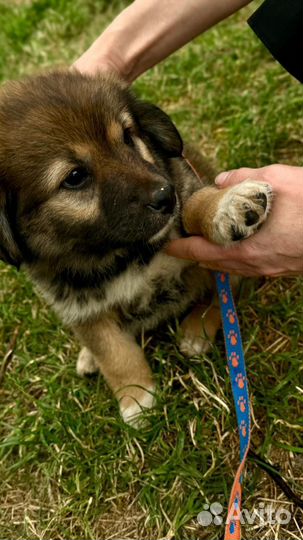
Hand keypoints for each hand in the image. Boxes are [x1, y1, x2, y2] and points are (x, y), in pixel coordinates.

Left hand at [166, 164, 302, 276]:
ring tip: (210, 240)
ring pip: (232, 266)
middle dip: (198, 252)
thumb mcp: (277, 179)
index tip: (168, 245)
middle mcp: (253, 264)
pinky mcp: (282, 268)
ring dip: (217, 255)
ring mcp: (269, 269)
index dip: (181, 248)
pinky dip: (237, 256)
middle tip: (188, 237)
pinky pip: (250, 266)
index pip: (200, 252)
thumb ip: (243, 179)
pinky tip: (241, 243)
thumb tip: (221, 181)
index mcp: (244, 246)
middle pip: (214, 263)